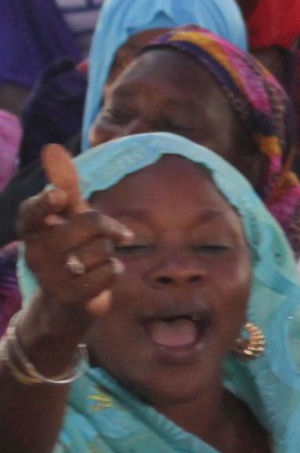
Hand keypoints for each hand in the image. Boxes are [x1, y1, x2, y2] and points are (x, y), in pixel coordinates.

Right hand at [15, 144, 127, 344]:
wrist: (66, 305)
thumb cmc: (70, 251)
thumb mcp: (68, 217)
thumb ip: (64, 184)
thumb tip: (52, 147)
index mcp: (33, 229)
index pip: (33, 213)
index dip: (46, 204)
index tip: (58, 195)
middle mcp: (35, 252)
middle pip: (87, 224)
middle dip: (107, 228)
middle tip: (111, 236)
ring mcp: (50, 277)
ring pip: (101, 250)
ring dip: (108, 255)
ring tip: (93, 263)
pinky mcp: (70, 296)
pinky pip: (108, 272)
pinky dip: (113, 272)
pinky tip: (99, 278)